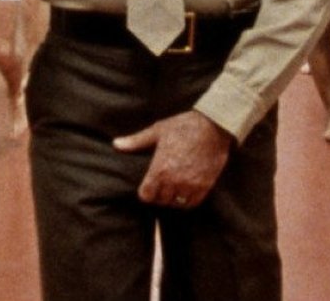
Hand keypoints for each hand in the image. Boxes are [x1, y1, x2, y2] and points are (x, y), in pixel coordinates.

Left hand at [113, 111, 231, 208]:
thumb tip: (116, 144)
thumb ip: (137, 141)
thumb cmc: (183, 126)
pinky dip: (188, 200)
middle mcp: (174, 181)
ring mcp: (190, 185)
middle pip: (161, 201)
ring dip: (174, 198)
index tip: (148, 186)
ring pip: (176, 203)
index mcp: (160, 169)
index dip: (146, 192)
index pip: (147, 195)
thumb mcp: (158, 131)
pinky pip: (192, 203)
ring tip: (174, 188)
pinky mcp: (205, 186)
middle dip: (160, 195)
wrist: (213, 126)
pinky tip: (186, 190)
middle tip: (162, 185)